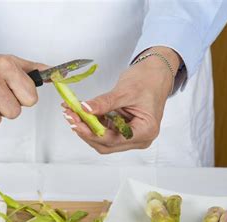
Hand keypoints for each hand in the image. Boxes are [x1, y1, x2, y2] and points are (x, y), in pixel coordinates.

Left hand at [63, 46, 180, 153]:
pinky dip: (92, 123)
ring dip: (87, 128)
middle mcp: (139, 138)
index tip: (76, 123)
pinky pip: (105, 131)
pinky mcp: (123, 129)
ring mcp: (131, 136)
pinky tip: (79, 114)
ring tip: (72, 114)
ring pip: (103, 139)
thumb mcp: (124, 91)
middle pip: (106, 144)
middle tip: (70, 117)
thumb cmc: (148, 80)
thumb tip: (85, 109)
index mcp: (145, 131)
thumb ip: (104, 103)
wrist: (156, 73)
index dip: (92, 133)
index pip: (114, 140)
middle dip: (86, 132)